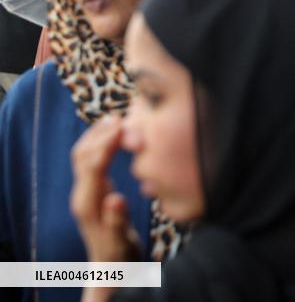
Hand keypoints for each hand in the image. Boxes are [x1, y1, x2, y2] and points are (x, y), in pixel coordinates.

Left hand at [71, 117, 141, 262]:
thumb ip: (117, 221)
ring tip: (116, 118)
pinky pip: (90, 160)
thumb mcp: (122, 241)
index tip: (124, 125)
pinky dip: (99, 143)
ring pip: (82, 155)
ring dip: (96, 135)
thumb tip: (116, 199)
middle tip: (121, 116)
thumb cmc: (120, 255)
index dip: (107, 143)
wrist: (111, 267)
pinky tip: (114, 136)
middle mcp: (81, 195)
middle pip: (82, 155)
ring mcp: (84, 192)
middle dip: (99, 134)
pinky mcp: (92, 190)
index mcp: (88, 205)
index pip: (93, 165)